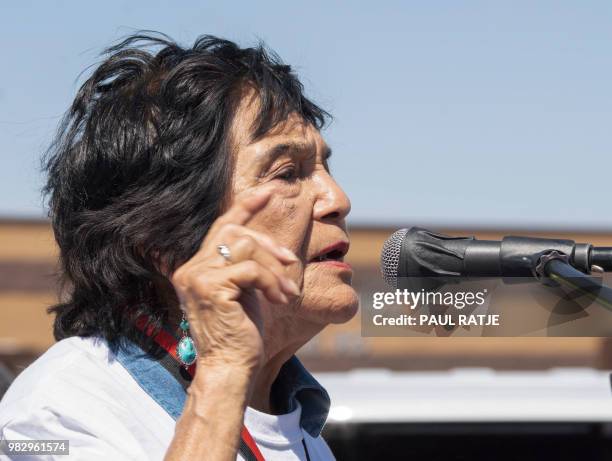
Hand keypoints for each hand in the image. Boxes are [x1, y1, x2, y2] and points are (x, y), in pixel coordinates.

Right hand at [170, 188, 300, 373]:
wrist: (230, 368)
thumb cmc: (240, 335)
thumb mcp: (244, 293)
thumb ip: (245, 266)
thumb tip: (264, 243)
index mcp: (196, 268)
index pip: (221, 227)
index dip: (245, 206)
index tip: (269, 191)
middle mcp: (190, 268)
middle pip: (235, 233)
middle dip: (269, 244)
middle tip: (291, 262)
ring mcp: (197, 276)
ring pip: (246, 248)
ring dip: (274, 269)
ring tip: (286, 294)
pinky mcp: (211, 286)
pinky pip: (251, 269)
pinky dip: (271, 282)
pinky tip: (280, 301)